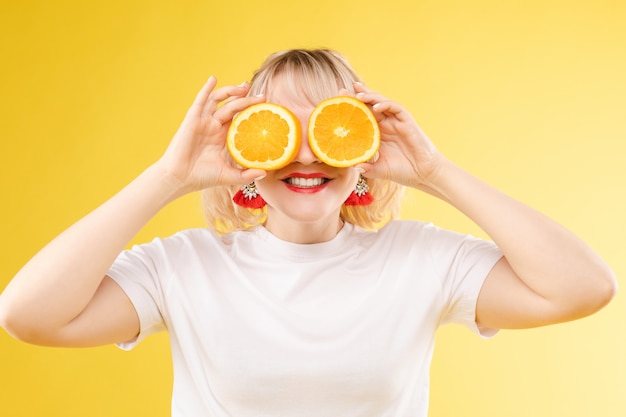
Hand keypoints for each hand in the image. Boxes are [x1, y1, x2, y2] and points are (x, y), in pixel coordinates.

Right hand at [156, 76, 266, 194]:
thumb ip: (246, 174)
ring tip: (244, 87)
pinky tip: (213, 79)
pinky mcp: (192, 119)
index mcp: (222, 136)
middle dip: (246, 98)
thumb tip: (265, 173)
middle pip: (232, 106)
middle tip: (261, 95)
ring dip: (231, 91)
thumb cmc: (201, 177)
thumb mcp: (229, 176)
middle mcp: (213, 126)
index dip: (250, 110)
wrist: (180, 178)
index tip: (265, 106)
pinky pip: (200, 100)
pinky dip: (206, 89)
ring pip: (218, 100)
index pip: (239, 118)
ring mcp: (203, 121)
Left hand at [352, 83, 443, 189]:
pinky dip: (386, 105)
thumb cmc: (402, 171)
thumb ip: (367, 168)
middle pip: (369, 106)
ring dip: (370, 96)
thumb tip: (353, 167)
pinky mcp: (407, 121)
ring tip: (357, 94)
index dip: (350, 109)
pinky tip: (375, 107)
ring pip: (381, 103)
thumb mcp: (380, 170)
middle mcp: (386, 124)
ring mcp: (396, 122)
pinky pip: (395, 108)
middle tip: (342, 91)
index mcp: (378, 133)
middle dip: (356, 97)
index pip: (362, 116)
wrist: (423, 174)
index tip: (337, 104)